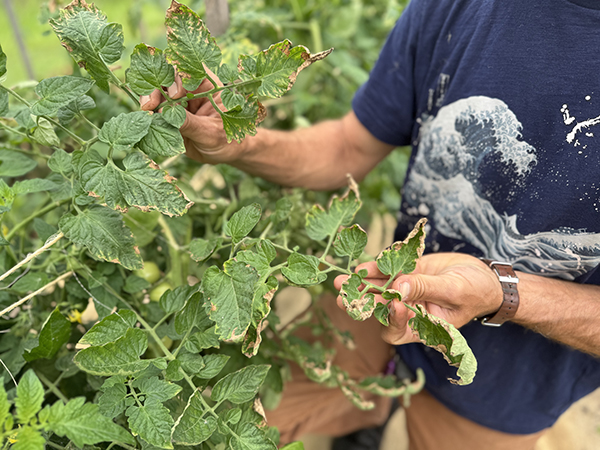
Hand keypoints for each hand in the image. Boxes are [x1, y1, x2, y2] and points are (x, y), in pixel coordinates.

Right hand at [140, 68, 243, 163]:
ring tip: (146, 112)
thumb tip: (165, 113)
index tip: (173, 96)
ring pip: (157, 93)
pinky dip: (148, 114)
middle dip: (156, 88)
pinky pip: (155, 110)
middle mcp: (190, 89)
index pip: (188, 71)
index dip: (176, 79)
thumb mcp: (211, 133)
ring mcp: (178, 101)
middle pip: (167, 78)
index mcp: (206, 85)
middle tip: (149, 105)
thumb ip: (190, 123)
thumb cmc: (226, 140)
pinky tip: (146, 120)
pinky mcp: (169, 114)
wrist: (224, 155)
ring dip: (149, 100)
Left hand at [333, 252, 503, 344]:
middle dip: (361, 301)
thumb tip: (398, 286)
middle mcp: (409, 311)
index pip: (398, 330)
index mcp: (422, 327)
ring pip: (379, 289)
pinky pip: (387, 272)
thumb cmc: (476, 291)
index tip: (393, 302)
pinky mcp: (406, 274)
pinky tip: (363, 265)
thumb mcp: (454, 291)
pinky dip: (375, 268)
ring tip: (342, 278)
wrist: (485, 276)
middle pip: (380, 309)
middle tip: (342, 293)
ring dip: (361, 283)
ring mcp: (406, 292)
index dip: (390, 318)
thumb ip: (425, 288)